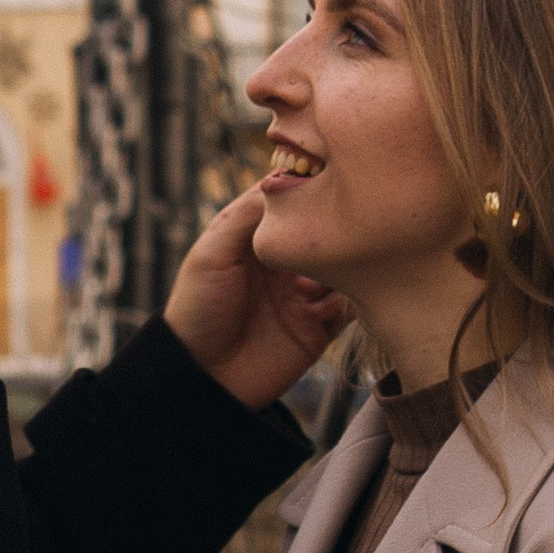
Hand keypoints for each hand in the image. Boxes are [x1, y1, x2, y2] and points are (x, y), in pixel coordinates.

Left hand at [163, 187, 345, 412]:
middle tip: (352, 217)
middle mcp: (285, 260)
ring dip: (349, 261)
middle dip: (340, 223)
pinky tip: (345, 295)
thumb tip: (285, 176)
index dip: (311, 185)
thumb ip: (247, 216)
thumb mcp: (212, 254)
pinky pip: (352, 306)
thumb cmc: (197, 310)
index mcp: (257, 237)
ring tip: (345, 261)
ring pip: (344, 264)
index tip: (334, 172)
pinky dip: (357, 296)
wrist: (202, 380)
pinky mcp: (320, 326)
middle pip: (326, 230)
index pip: (293, 200)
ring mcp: (305, 293)